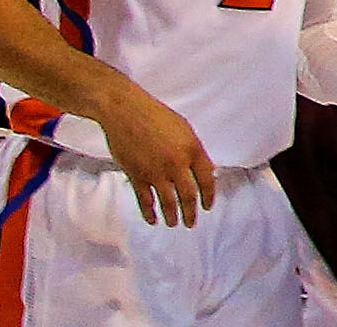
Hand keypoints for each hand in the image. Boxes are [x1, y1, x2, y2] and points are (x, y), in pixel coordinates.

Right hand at [96, 81, 216, 226]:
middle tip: (191, 223)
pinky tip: (153, 220)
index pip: (207, 179)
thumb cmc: (157, 116)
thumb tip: (202, 171)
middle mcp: (177, 163)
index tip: (208, 206)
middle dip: (191, 212)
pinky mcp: (136, 175)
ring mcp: (156, 171)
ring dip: (172, 216)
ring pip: (167, 202)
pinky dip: (149, 213)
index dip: (209, 195)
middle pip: (188, 195)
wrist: (126, 112)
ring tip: (174, 224)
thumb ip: (193, 151)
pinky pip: (145, 200)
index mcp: (193, 149)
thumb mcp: (185, 130)